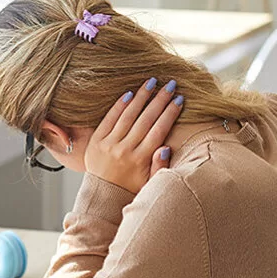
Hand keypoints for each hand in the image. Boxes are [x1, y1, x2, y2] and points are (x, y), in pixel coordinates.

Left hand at [84, 78, 182, 193]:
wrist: (102, 196)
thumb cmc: (130, 188)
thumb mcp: (149, 183)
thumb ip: (160, 167)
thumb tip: (165, 147)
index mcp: (140, 159)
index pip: (159, 130)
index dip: (170, 113)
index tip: (179, 99)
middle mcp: (125, 150)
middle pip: (146, 119)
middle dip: (160, 99)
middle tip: (171, 84)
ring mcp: (109, 144)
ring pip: (128, 115)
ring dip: (141, 96)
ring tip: (152, 81)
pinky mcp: (96, 141)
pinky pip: (109, 119)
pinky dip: (119, 105)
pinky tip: (130, 93)